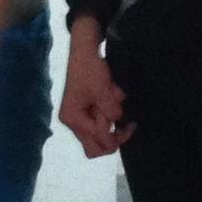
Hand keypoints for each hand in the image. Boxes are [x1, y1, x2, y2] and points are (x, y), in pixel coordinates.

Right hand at [58, 37, 131, 156]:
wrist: (84, 52)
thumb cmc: (90, 69)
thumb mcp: (102, 89)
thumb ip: (110, 110)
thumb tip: (117, 121)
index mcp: (73, 118)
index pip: (97, 138)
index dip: (114, 133)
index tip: (128, 123)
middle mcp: (73, 123)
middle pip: (94, 149)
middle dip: (112, 140)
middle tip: (128, 128)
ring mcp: (80, 119)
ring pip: (98, 140)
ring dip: (112, 128)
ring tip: (119, 107)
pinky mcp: (87, 113)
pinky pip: (101, 126)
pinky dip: (110, 119)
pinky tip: (115, 101)